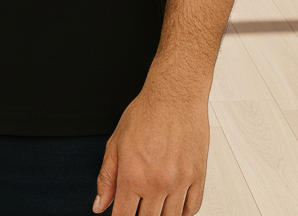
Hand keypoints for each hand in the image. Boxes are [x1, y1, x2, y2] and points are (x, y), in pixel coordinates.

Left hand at [93, 81, 208, 215]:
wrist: (175, 95)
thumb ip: (107, 177)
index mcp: (133, 174)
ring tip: (155, 206)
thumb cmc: (146, 113)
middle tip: (139, 207)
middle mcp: (157, 182)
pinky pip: (193, 209)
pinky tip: (174, 206)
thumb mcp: (116, 143)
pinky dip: (183, 213)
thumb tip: (100, 205)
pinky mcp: (197, 176)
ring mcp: (179, 181)